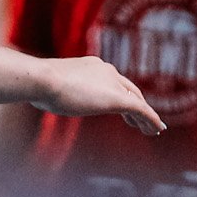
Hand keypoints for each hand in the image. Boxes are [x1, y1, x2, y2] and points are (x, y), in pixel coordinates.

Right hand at [31, 55, 165, 135]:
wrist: (43, 79)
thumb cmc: (39, 83)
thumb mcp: (51, 86)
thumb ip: (56, 90)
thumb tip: (43, 96)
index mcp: (93, 66)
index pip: (113, 81)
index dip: (120, 94)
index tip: (121, 107)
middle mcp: (107, 71)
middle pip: (129, 90)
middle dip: (136, 105)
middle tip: (139, 120)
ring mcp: (113, 84)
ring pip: (137, 101)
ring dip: (146, 116)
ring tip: (152, 130)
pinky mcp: (118, 99)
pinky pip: (142, 110)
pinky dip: (152, 120)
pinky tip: (157, 130)